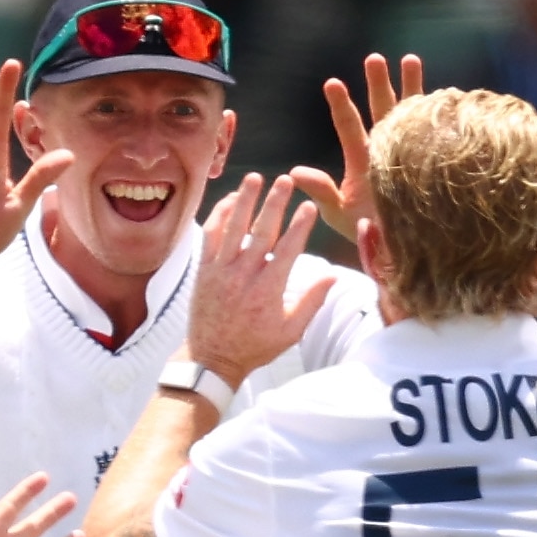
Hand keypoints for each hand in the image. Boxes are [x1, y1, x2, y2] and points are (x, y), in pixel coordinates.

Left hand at [184, 172, 328, 383]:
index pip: (289, 249)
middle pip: (262, 231)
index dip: (301, 226)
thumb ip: (312, 301)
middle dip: (275, 203)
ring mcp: (220, 271)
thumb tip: (333, 275)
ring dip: (244, 200)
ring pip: (233, 228)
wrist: (212, 358)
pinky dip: (219, 216)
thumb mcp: (290, 332)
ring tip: (254, 177)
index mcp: (269, 290)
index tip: (310, 207)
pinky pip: (210, 236)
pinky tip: (231, 200)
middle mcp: (244, 276)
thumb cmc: (255, 346)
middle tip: (285, 180)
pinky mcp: (203, 270)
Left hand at [278, 51, 427, 244]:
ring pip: (410, 114)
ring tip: (409, 59)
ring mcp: (412, 154)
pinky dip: (442, 112)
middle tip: (373, 58)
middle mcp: (387, 151)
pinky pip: (439, 134)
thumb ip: (320, 191)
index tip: (332, 83)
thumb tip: (294, 172)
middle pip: (382, 110)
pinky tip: (447, 92)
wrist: (404, 255)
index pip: (350, 127)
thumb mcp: (339, 213)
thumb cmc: (367, 234)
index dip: (341, 106)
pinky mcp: (434, 163)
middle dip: (378, 84)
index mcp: (363, 161)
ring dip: (410, 87)